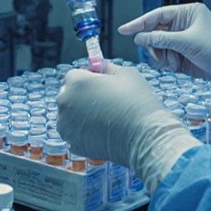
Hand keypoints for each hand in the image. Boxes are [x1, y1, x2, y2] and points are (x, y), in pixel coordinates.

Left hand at [57, 64, 199, 192]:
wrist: (145, 137)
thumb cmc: (137, 102)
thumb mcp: (125, 73)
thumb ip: (107, 67)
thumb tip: (100, 67)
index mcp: (75, 81)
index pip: (74, 74)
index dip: (89, 78)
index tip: (101, 84)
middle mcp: (65, 102)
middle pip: (69, 94)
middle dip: (82, 96)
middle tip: (104, 101)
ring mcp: (66, 125)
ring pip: (70, 115)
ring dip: (81, 115)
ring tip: (105, 117)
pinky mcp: (73, 144)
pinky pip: (75, 133)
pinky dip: (84, 132)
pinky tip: (103, 131)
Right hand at [120, 3, 210, 119]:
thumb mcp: (189, 41)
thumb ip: (162, 38)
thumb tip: (139, 37)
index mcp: (188, 13)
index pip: (158, 14)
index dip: (139, 22)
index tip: (124, 30)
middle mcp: (184, 25)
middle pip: (155, 31)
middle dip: (152, 44)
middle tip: (156, 54)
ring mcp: (183, 42)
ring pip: (157, 46)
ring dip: (160, 56)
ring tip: (170, 63)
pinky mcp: (183, 57)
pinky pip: (164, 58)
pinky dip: (165, 63)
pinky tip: (174, 67)